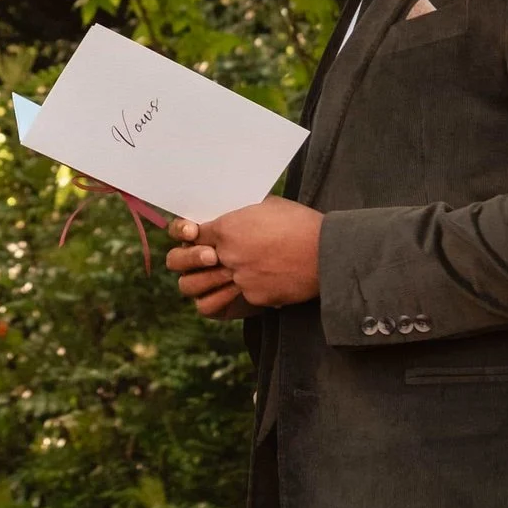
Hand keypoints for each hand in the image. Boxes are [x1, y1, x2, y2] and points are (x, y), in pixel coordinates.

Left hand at [168, 200, 321, 316]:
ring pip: (196, 292)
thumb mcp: (268, 205)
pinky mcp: (253, 299)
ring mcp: (238, 280)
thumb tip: (231, 215)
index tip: (194, 235)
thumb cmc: (301, 223)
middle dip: (184, 261)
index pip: (187, 233)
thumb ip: (242, 212)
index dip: (187, 234)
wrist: (327, 253)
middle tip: (199, 259)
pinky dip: (234, 297)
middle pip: (179, 264)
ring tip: (213, 279)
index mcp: (227, 228)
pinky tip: (244, 288)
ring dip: (201, 285)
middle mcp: (227, 256)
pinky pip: (230, 302)